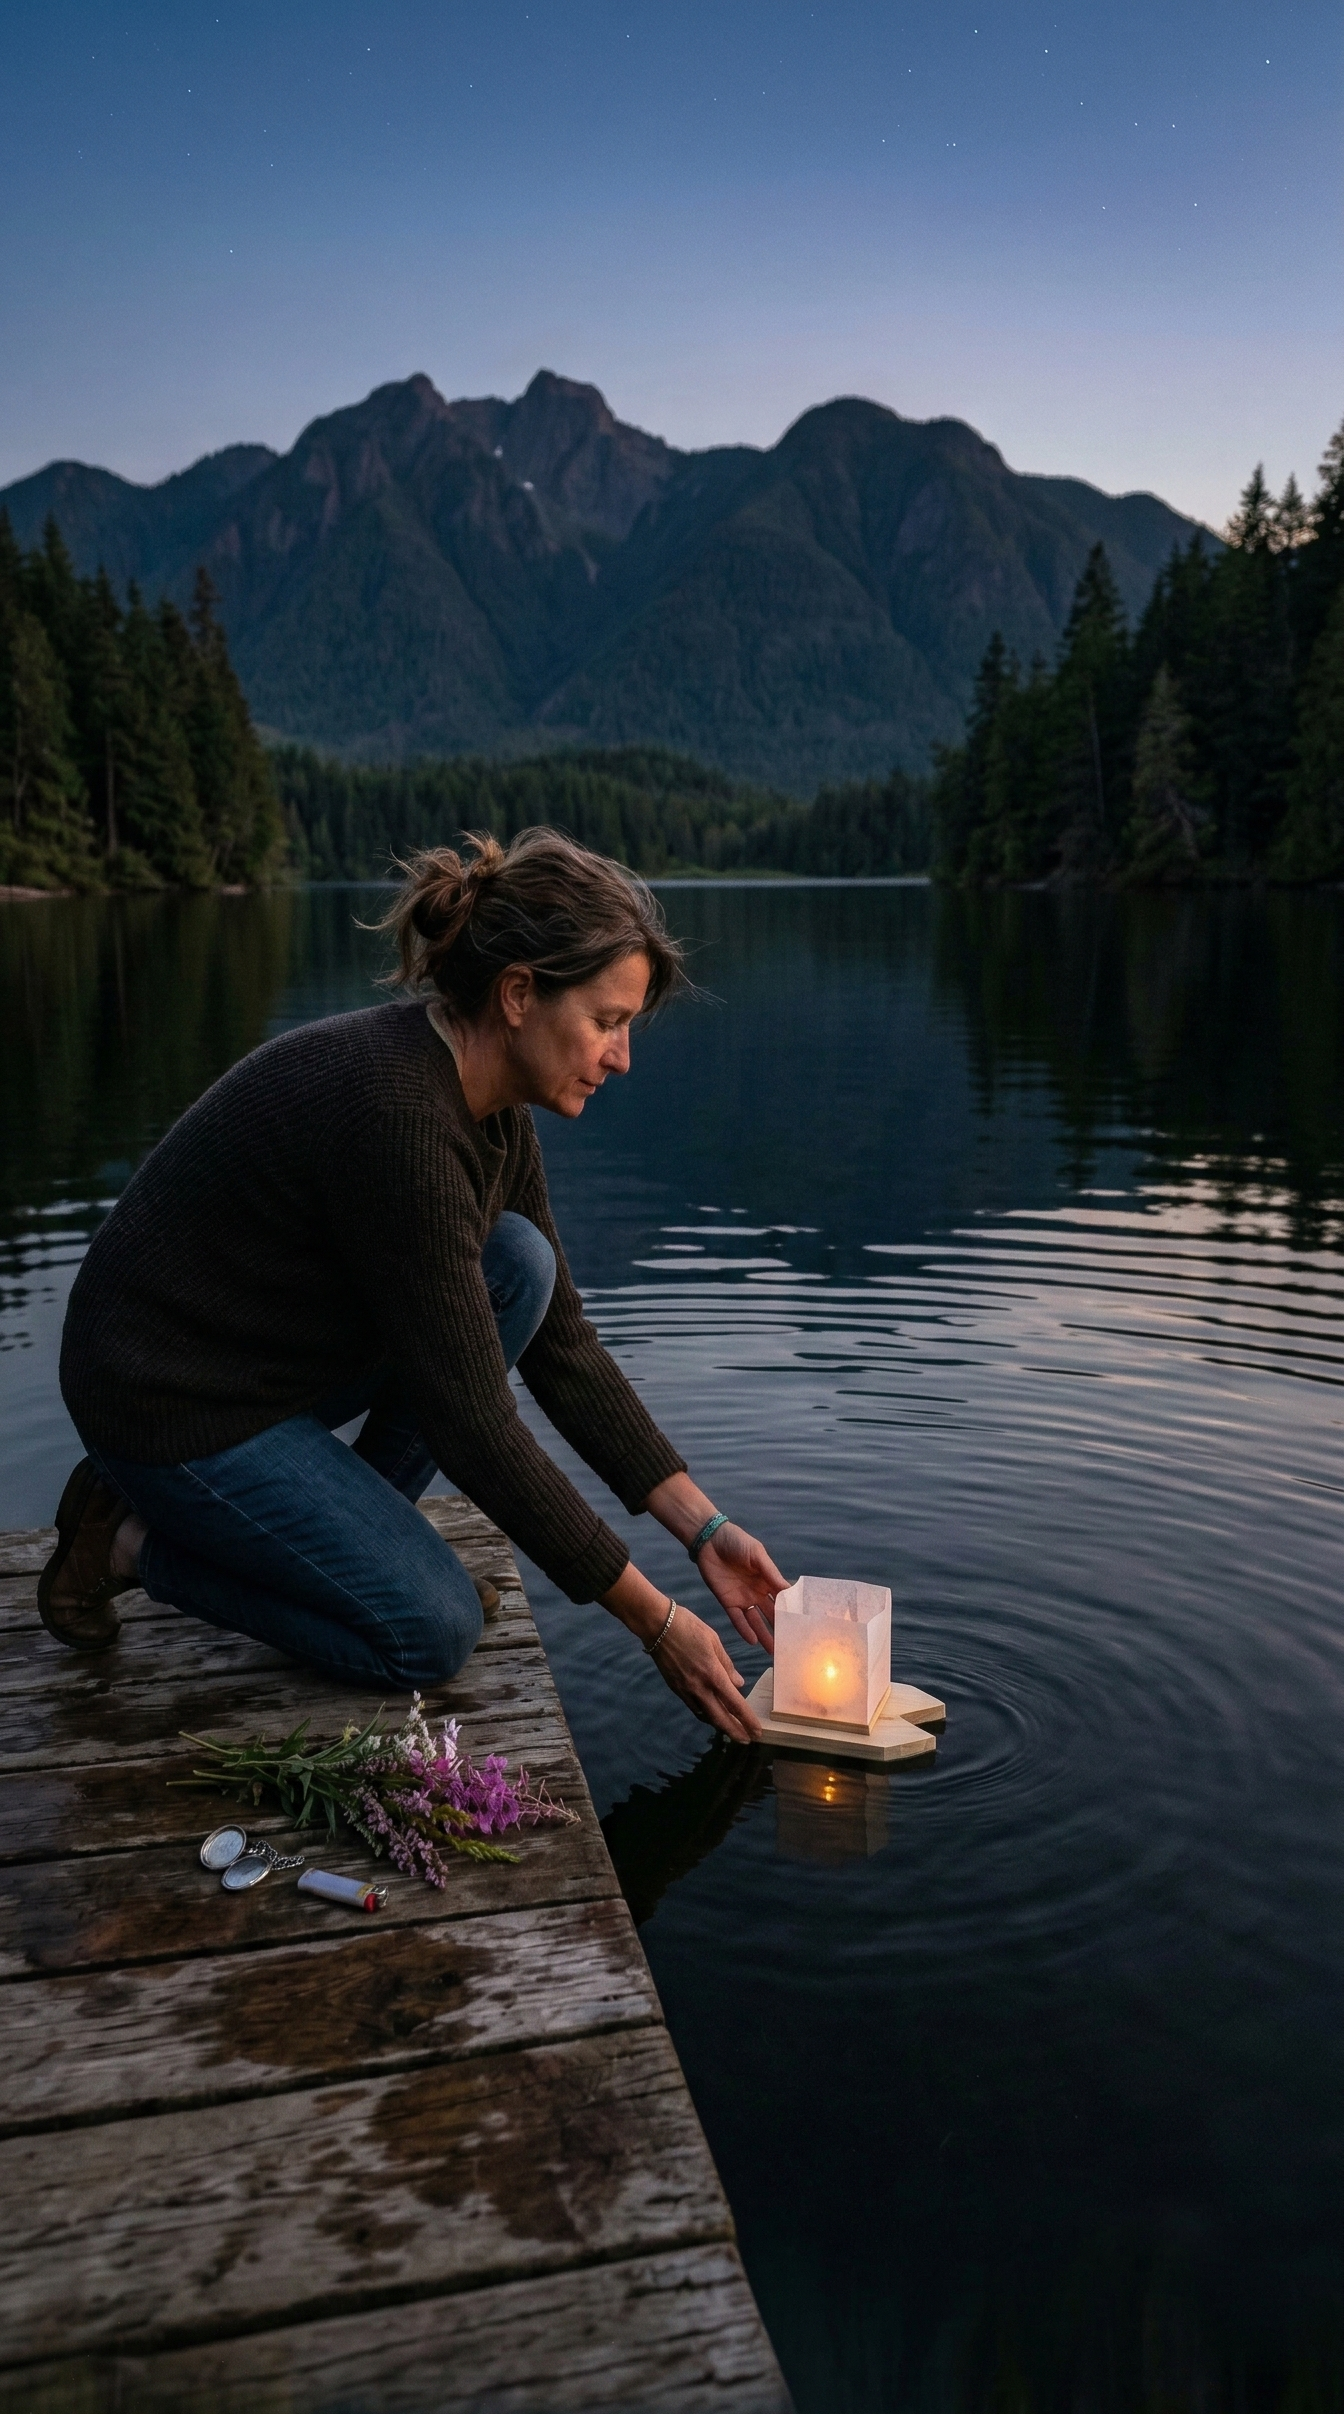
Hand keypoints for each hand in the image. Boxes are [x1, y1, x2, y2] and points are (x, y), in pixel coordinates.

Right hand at [651, 1600, 762, 1744]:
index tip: (757, 1732)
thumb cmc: (688, 1627)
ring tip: (732, 1731)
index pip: (735, 1704)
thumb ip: (727, 1665)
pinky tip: (711, 1715)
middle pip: (719, 1718)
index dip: (747, 1721)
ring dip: (720, 1726)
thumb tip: (739, 1684)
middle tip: (747, 1740)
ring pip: (705, 1716)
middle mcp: (699, 1687)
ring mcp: (685, 1690)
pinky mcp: (675, 1688)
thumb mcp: (714, 1640)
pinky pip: (693, 1707)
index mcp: (713, 1674)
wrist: (657, 1625)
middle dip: (735, 1732)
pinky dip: (705, 1715)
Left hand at [695, 1523, 787, 1652]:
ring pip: (756, 1621)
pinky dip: (745, 1629)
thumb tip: (789, 1590)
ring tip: (774, 1651)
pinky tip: (753, 1641)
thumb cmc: (736, 1541)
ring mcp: (743, 1598)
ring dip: (764, 1635)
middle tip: (791, 1645)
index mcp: (767, 1580)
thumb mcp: (757, 1555)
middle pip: (771, 1615)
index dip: (792, 1612)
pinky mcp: (728, 1601)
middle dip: (780, 1629)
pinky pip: (737, 1619)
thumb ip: (771, 1573)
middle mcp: (757, 1592)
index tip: (803, 1626)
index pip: (783, 1600)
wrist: (709, 1540)